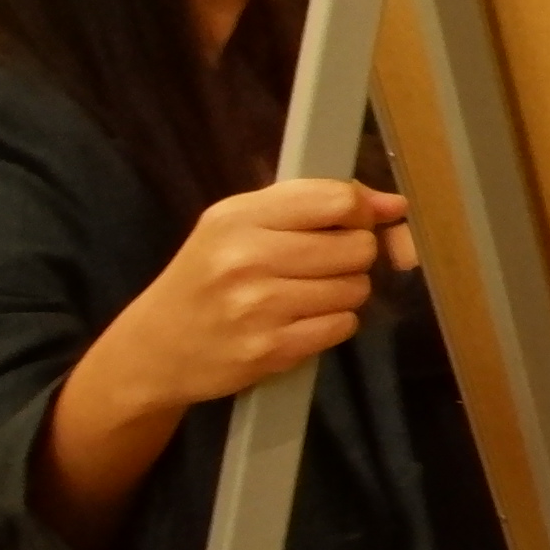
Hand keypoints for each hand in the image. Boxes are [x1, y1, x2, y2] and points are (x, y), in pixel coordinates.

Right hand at [102, 178, 412, 408]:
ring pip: (356, 288)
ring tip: (306, 295)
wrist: (154, 349)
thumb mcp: (242, 223)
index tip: (348, 224)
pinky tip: (301, 322)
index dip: (359, 212)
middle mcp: (247, 258)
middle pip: (358, 247)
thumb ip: (316, 203)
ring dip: (344, 293)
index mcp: (239, 216)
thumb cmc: (207, 276)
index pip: (338, 200)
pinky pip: (343, 326)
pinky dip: (333, 324)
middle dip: (353, 256)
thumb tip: (395, 206)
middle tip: (322, 266)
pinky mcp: (271, 350)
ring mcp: (259, 308)